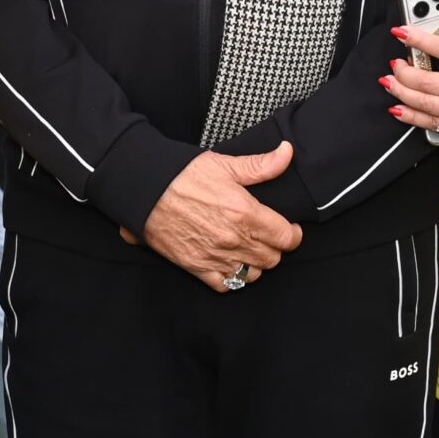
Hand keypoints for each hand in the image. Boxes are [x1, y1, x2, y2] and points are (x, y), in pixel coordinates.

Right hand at [136, 145, 303, 291]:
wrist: (144, 189)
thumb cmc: (183, 174)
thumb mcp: (225, 164)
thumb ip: (261, 165)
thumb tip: (287, 153)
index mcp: (245, 212)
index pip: (287, 237)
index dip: (294, 234)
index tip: (290, 228)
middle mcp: (233, 240)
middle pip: (273, 258)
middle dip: (276, 247)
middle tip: (268, 235)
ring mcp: (214, 256)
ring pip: (253, 275)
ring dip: (256, 263)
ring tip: (250, 249)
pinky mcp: (195, 267)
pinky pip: (226, 285)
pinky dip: (232, 277)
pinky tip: (230, 262)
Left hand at [386, 26, 438, 152]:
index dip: (419, 39)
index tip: (402, 32)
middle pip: (425, 80)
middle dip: (403, 71)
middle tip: (394, 63)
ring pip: (423, 103)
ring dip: (401, 92)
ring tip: (389, 83)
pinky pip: (431, 124)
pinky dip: (411, 117)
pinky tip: (398, 109)